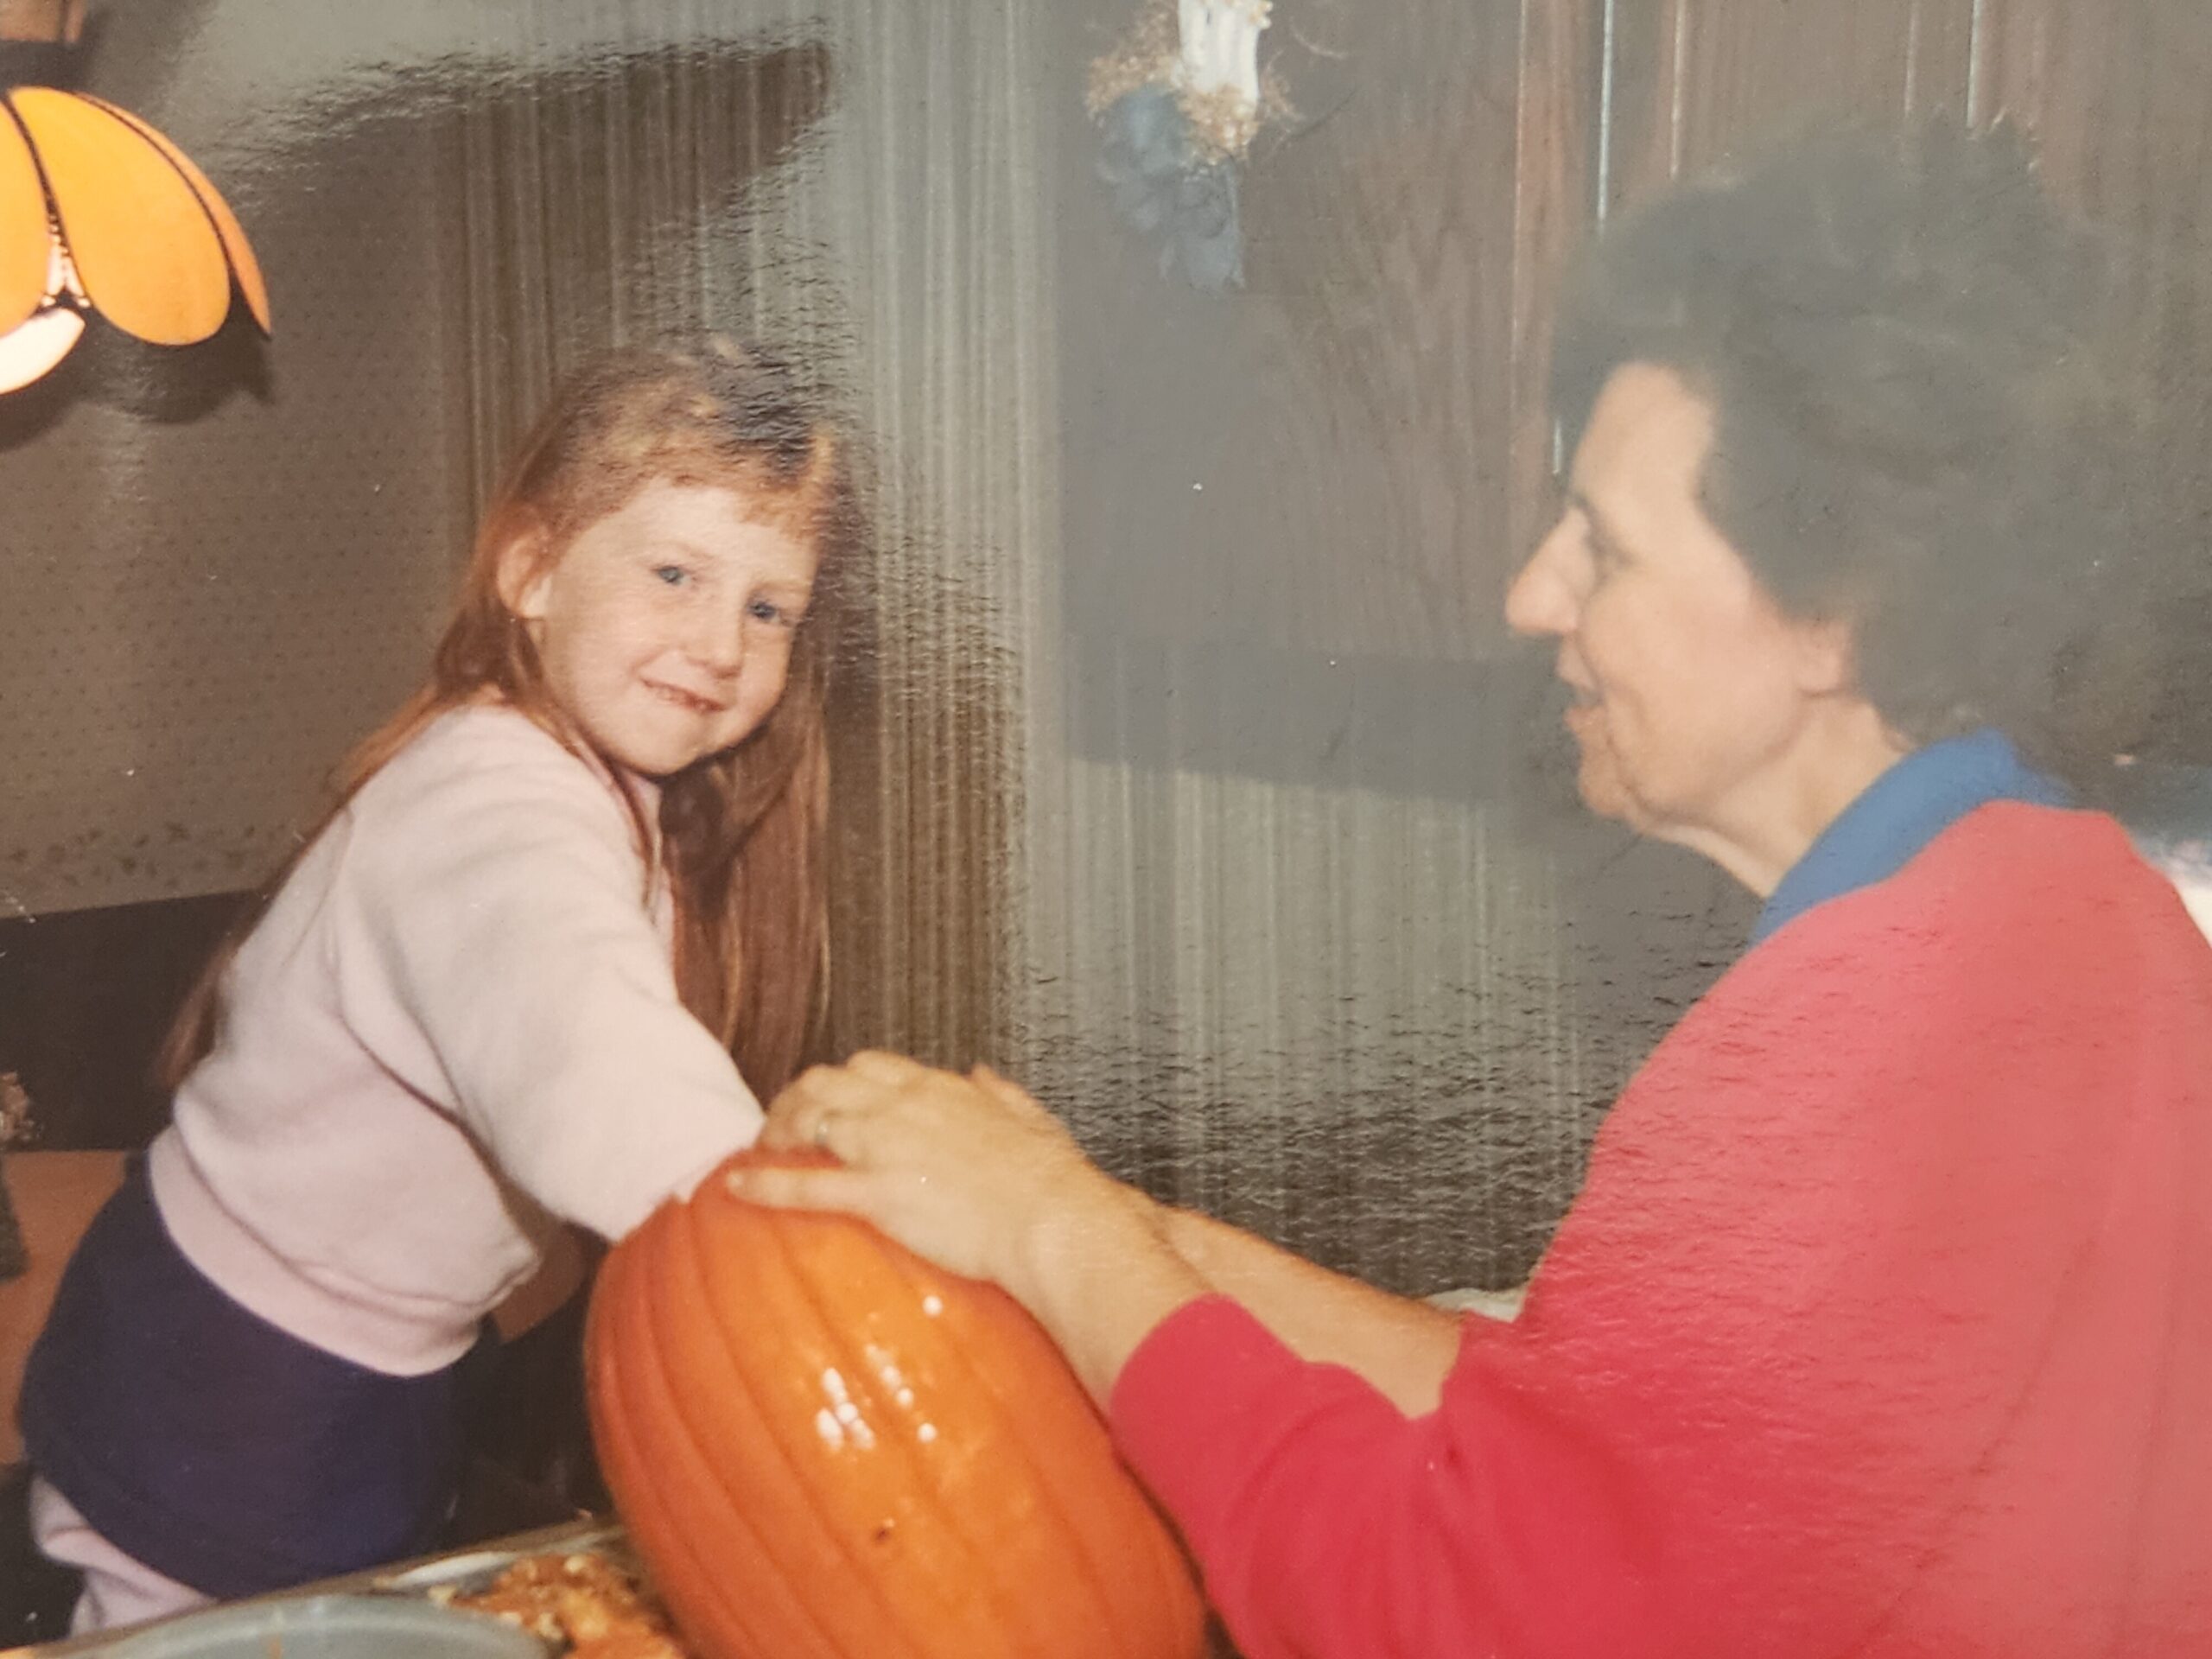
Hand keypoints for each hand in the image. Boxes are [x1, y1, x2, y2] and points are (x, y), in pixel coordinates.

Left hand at [736, 1052, 1146, 1299]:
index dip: (838, 1081)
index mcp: (939, 1088)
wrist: (1052, 1218)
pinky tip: (737, 1188)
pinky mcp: (877, 1194)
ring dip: (777, 1132)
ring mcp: (886, 1147)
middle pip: (826, 1082)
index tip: (827, 1099)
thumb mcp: (1033, 1118)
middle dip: (795, 1098)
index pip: (870, 1066)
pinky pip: (806, 1185)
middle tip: (781, 1126)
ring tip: (761, 1151)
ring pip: (808, 1120)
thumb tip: (982, 1073)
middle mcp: (903, 1106)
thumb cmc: (1051, 1179)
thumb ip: (1002, 1092)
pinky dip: (765, 1184)